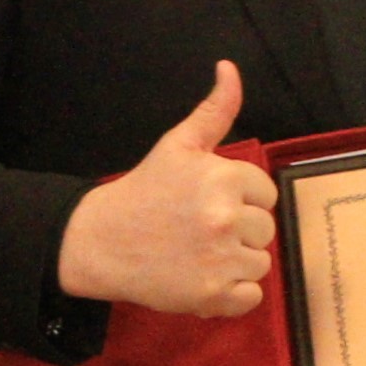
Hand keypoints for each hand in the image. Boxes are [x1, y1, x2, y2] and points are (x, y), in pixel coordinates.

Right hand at [56, 62, 277, 316]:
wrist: (100, 242)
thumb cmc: (143, 192)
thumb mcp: (178, 145)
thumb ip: (214, 110)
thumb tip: (230, 68)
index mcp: (223, 178)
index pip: (266, 193)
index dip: (241, 198)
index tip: (210, 202)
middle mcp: (226, 218)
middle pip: (265, 230)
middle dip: (239, 231)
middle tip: (201, 229)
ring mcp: (220, 260)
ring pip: (260, 264)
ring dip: (236, 262)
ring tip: (200, 253)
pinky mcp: (212, 296)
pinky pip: (251, 297)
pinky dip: (232, 294)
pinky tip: (204, 278)